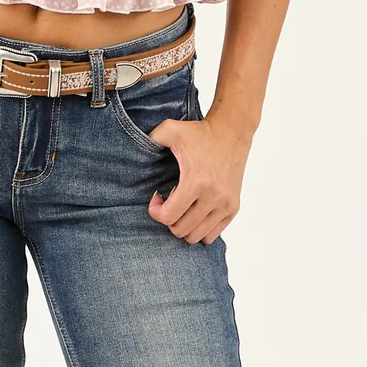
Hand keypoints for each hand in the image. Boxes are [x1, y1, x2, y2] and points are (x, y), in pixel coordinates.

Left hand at [147, 116, 250, 243]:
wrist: (232, 132)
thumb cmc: (201, 133)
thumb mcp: (170, 129)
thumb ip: (150, 138)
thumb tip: (133, 151)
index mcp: (197, 182)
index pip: (169, 217)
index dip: (156, 211)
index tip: (157, 197)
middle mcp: (214, 197)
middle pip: (181, 230)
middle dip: (169, 219)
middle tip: (168, 203)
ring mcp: (225, 204)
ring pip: (196, 236)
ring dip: (184, 226)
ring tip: (181, 208)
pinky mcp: (233, 208)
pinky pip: (212, 235)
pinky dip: (200, 229)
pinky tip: (194, 212)